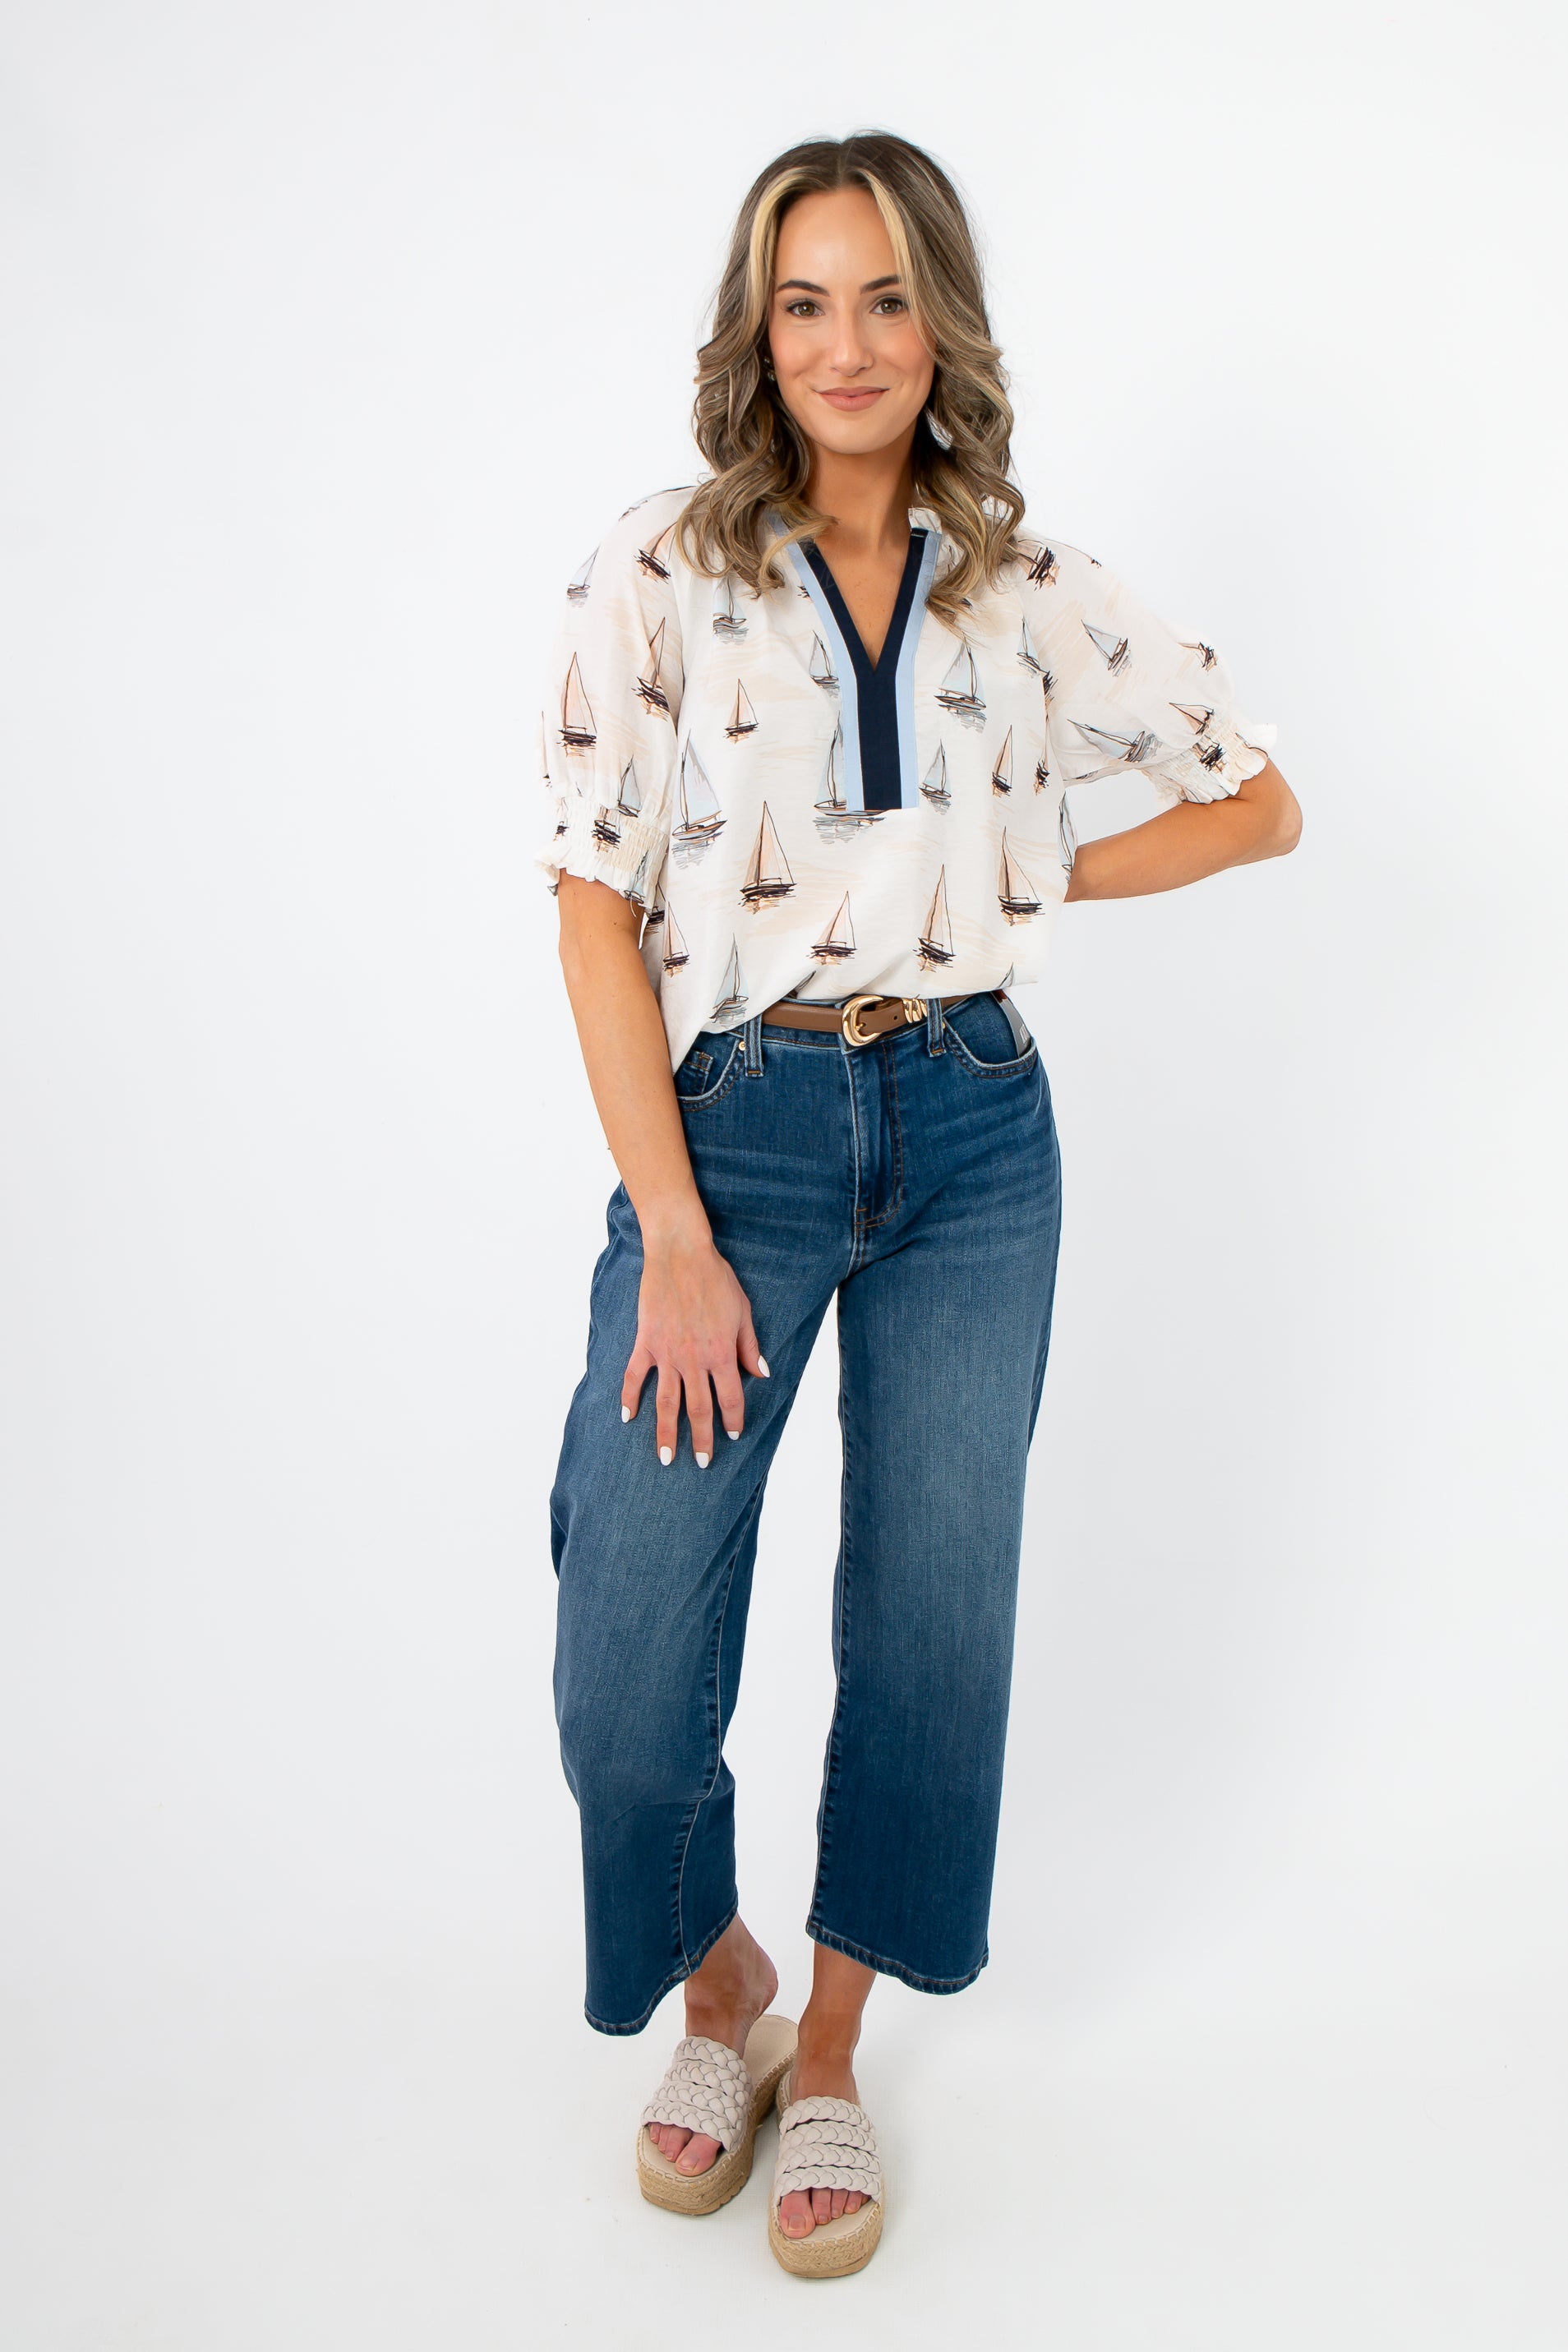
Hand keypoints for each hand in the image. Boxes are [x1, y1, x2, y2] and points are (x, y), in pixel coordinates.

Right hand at [620, 1229, 768, 1464]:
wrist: (681, 1254)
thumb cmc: (716, 1279)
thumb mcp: (743, 1311)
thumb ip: (750, 1347)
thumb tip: (761, 1373)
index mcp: (722, 1354)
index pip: (730, 1398)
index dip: (732, 1420)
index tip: (731, 1436)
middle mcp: (694, 1360)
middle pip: (698, 1409)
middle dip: (701, 1439)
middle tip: (701, 1463)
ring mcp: (667, 1354)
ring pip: (666, 1402)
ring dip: (666, 1432)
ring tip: (665, 1457)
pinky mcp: (646, 1342)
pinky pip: (635, 1376)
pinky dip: (629, 1397)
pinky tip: (627, 1417)